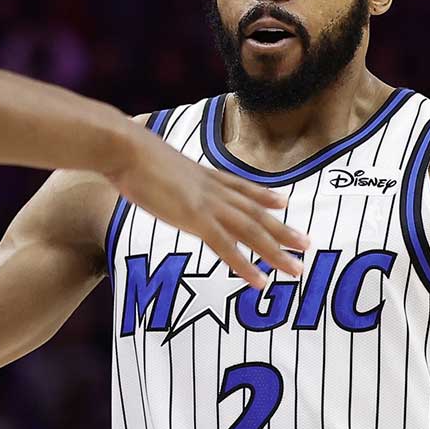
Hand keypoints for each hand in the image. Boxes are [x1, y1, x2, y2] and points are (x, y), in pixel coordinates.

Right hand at [106, 124, 309, 289]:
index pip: (240, 186)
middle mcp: (212, 188)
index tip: (283, 202)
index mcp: (202, 174)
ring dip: (276, 252)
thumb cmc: (127, 153)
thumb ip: (160, 171)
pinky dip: (245, 265)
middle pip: (255, 212)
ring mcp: (206, 203)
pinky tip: (260, 281)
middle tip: (306, 244)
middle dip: (282, 230)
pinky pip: (226, 246)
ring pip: (251, 231)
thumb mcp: (150, 162)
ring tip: (297, 268)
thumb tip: (148, 171)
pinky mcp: (194, 218)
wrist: (124, 148)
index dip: (263, 195)